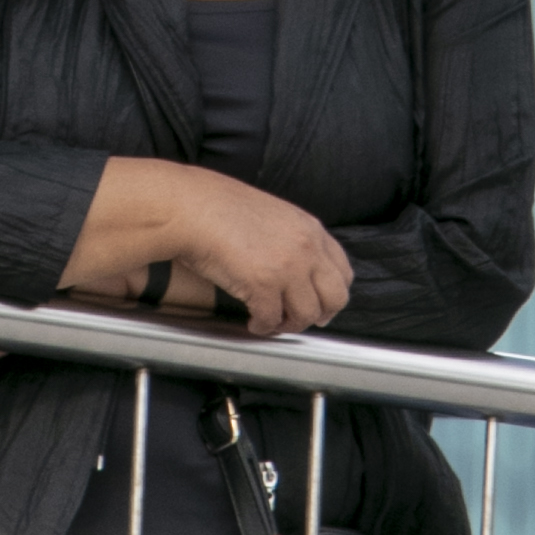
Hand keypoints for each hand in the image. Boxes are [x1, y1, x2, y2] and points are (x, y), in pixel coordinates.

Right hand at [178, 184, 352, 340]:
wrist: (192, 207)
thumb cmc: (219, 207)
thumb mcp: (272, 215)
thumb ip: (291, 240)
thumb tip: (295, 269)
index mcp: (310, 228)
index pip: (342, 270)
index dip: (332, 293)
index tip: (321, 302)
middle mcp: (306, 248)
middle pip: (336, 297)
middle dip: (319, 314)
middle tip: (301, 318)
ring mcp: (288, 267)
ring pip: (307, 315)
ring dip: (289, 324)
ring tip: (272, 321)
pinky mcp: (263, 285)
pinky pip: (272, 320)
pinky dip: (263, 327)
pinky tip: (253, 322)